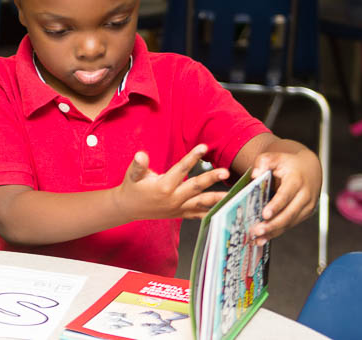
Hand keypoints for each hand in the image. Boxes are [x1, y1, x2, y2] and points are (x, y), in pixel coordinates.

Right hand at [112, 144, 228, 220]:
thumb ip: (138, 165)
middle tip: (225, 171)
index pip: (181, 169)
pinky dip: (212, 213)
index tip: (204, 147)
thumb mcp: (132, 175)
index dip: (192, 158)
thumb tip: (141, 155)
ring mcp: (178, 208)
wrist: (128, 208)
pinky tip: (225, 211)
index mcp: (163, 187)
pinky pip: (198, 215)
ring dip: (217, 198)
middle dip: (211, 179)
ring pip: (201, 203)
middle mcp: (173, 199)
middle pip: (195, 187)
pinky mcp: (180, 214)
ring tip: (233, 195)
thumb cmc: (131, 187)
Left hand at [249, 149, 320, 244]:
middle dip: (273, 225)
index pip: (286, 195)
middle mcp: (305, 195)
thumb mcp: (276, 157)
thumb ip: (264, 162)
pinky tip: (264, 238)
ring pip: (290, 222)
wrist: (310, 168)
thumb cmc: (289, 163)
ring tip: (257, 238)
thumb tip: (255, 174)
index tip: (264, 215)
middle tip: (257, 231)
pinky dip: (278, 232)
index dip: (276, 206)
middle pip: (289, 213)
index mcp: (297, 180)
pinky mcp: (306, 214)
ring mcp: (307, 206)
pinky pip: (291, 224)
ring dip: (274, 232)